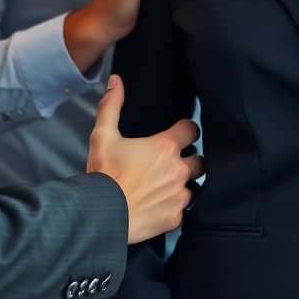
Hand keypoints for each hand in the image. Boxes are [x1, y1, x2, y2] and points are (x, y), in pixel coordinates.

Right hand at [86, 75, 203, 243]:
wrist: (99, 215)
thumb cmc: (102, 176)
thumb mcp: (103, 136)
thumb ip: (111, 106)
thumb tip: (115, 82)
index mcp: (165, 147)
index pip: (192, 129)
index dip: (186, 130)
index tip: (179, 134)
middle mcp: (178, 170)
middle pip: (200, 160)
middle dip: (189, 159)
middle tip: (171, 163)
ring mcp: (178, 195)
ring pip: (195, 186)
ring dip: (184, 184)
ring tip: (166, 185)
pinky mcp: (174, 217)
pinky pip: (184, 210)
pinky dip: (174, 207)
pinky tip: (160, 205)